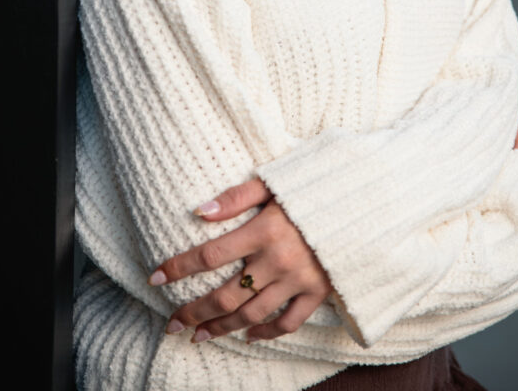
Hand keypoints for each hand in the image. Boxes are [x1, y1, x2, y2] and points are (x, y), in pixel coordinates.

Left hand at [148, 177, 332, 343]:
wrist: (362, 202)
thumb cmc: (312, 187)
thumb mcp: (274, 182)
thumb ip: (236, 196)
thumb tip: (198, 211)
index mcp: (264, 229)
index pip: (210, 255)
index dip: (179, 268)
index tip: (154, 279)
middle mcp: (278, 259)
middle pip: (226, 295)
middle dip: (194, 311)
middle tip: (171, 325)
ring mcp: (298, 280)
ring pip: (251, 314)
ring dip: (221, 328)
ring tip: (199, 336)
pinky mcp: (317, 292)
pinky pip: (287, 322)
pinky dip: (266, 332)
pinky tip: (248, 334)